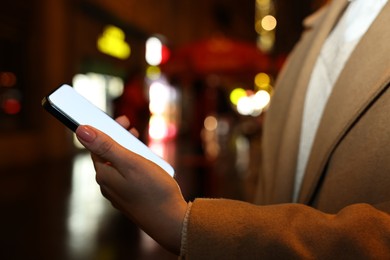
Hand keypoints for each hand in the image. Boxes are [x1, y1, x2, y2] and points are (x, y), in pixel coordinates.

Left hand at [75, 116, 186, 254]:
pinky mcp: (130, 199)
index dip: (106, 129)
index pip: (96, 146)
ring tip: (142, 144)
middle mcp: (107, 185)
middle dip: (118, 139)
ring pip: (118, 166)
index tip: (122, 120)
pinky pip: (127, 176)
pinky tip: (146, 164)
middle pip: (107, 155)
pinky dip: (134, 165)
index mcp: (104, 174)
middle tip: (133, 128)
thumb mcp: (130, 162)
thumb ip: (106, 146)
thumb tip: (81, 130)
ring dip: (127, 151)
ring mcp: (119, 194)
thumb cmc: (154, 190)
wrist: (172, 221)